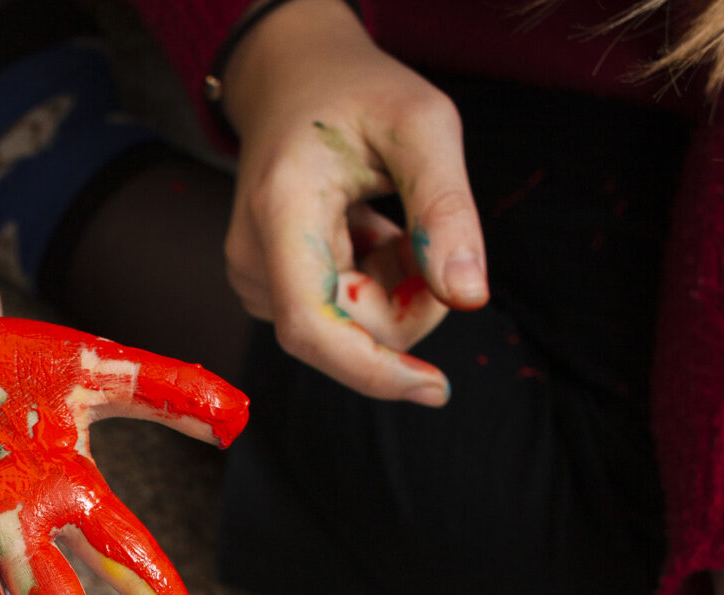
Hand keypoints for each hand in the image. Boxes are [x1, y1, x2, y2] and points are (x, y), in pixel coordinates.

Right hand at [216, 0, 480, 402]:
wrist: (292, 78)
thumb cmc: (357, 92)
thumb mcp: (422, 124)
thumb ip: (446, 208)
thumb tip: (470, 297)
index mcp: (281, 210)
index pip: (312, 325)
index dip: (373, 369)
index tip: (435, 387)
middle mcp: (253, 257)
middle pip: (346, 331)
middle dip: (408, 301)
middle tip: (425, 234)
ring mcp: (253, 277)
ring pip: (347, 327)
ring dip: (391, 286)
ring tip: (385, 219)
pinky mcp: (266, 287)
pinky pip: (337, 315)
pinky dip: (373, 283)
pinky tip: (365, 230)